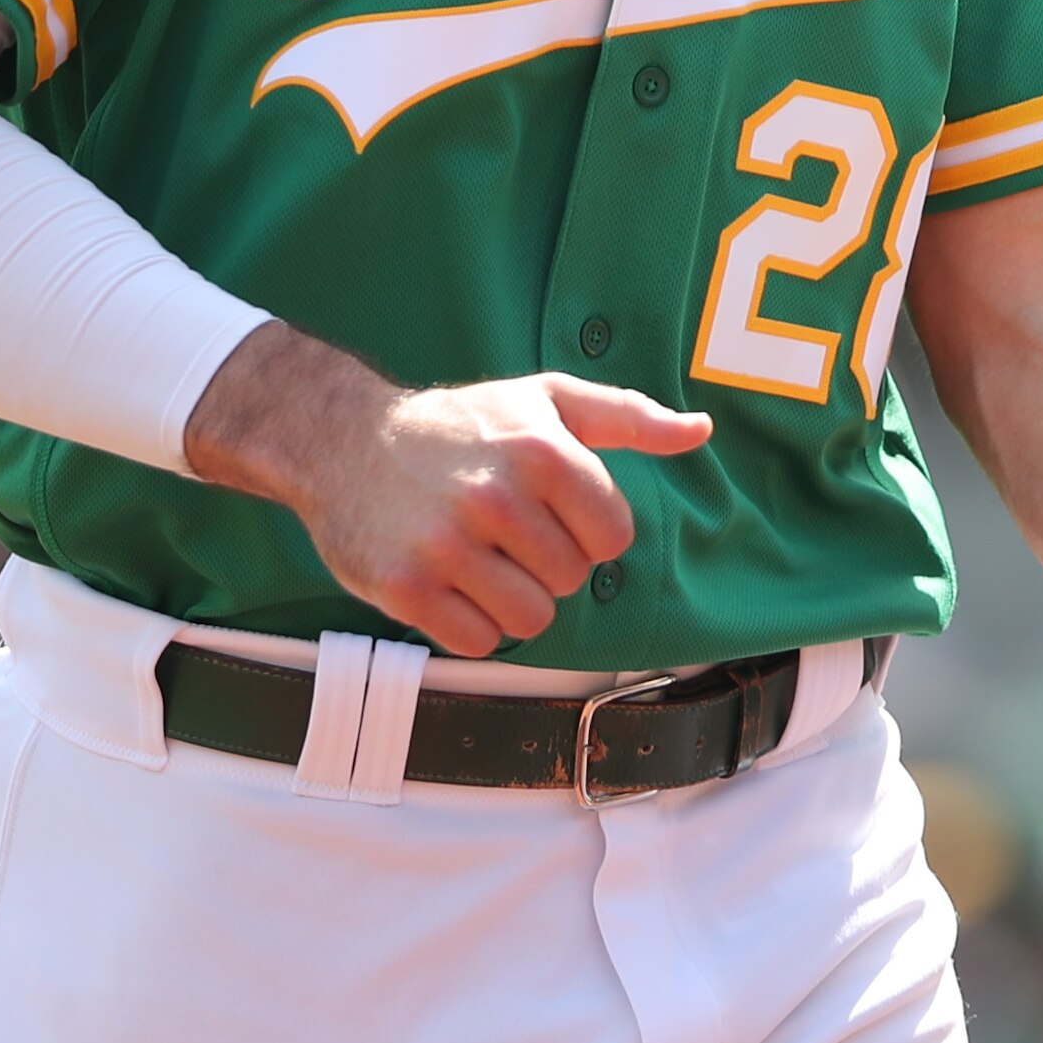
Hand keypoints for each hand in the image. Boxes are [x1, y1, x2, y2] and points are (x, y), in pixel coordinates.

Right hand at [181, 323, 713, 656]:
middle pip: (571, 581)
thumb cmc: (459, 424)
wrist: (342, 439)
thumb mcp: (545, 400)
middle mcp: (495, 497)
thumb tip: (701, 430)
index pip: (614, 537)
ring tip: (478, 558)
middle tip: (502, 529)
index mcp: (542, 451)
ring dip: (511, 599)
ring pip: (530, 619)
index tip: (550, 509)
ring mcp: (447, 546)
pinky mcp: (406, 588)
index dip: (587, 530)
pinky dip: (468, 623)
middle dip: (545, 562)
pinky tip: (447, 582)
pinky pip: (476, 642)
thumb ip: (628, 417)